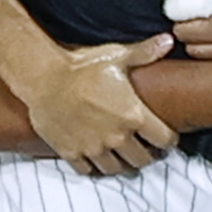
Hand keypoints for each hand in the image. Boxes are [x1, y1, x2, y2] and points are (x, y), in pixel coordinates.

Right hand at [23, 36, 176, 176]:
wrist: (42, 76)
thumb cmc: (81, 66)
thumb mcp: (117, 56)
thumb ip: (145, 53)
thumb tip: (168, 40)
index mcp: (134, 115)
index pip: (165, 140)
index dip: (169, 139)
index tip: (165, 136)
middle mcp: (117, 136)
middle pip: (143, 160)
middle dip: (148, 155)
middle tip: (145, 148)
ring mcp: (93, 147)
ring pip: (117, 170)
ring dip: (123, 164)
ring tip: (123, 155)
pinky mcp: (71, 152)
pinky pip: (88, 171)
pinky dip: (94, 167)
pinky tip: (96, 157)